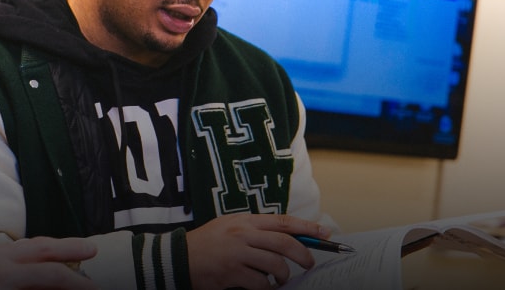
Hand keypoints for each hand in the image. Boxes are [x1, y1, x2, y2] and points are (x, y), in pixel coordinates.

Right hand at [186, 213, 327, 289]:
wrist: (179, 257)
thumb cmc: (207, 243)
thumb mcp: (229, 226)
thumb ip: (254, 230)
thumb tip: (286, 238)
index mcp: (244, 221)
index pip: (283, 222)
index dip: (307, 227)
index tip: (325, 233)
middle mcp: (243, 235)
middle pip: (285, 243)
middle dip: (304, 255)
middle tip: (308, 264)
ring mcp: (238, 254)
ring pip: (276, 266)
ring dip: (283, 276)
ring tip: (280, 279)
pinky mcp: (232, 273)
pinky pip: (260, 283)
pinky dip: (267, 288)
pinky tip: (264, 287)